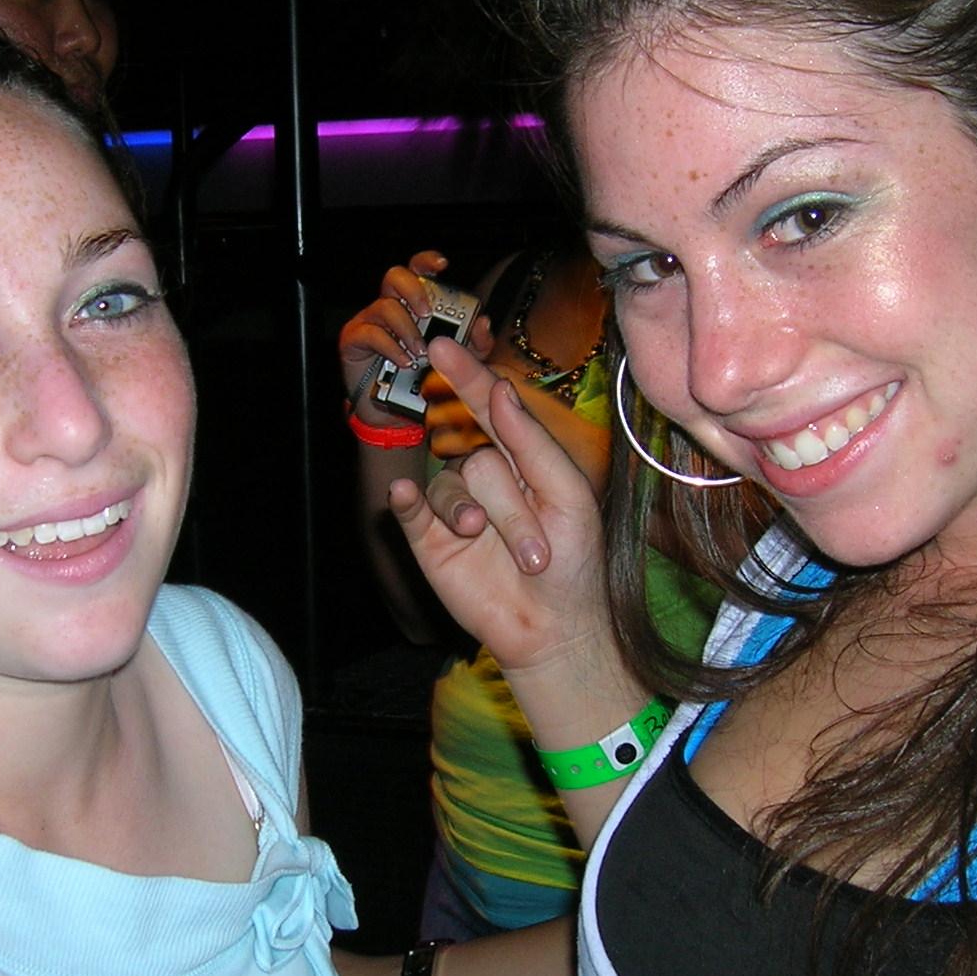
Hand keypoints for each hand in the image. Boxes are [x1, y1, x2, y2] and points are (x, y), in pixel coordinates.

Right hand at [335, 250, 491, 427]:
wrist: (395, 412)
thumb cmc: (424, 378)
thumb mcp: (460, 361)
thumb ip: (475, 342)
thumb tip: (483, 322)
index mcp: (414, 303)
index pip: (418, 271)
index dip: (427, 261)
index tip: (442, 265)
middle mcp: (391, 305)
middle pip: (396, 276)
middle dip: (414, 290)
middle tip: (428, 312)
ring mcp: (370, 320)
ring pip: (385, 306)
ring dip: (407, 329)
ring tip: (421, 351)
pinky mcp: (354, 340)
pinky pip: (371, 334)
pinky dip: (391, 347)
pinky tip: (405, 361)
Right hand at [391, 340, 613, 673]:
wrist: (554, 628)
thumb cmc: (573, 561)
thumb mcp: (568, 496)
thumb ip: (532, 442)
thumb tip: (498, 390)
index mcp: (520, 455)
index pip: (487, 406)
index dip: (466, 376)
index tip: (442, 347)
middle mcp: (483, 474)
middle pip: (476, 457)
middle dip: (510, 506)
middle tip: (538, 554)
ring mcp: (454, 506)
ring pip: (451, 489)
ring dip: (477, 520)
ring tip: (513, 560)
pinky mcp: (427, 539)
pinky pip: (409, 510)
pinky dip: (405, 502)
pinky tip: (403, 497)